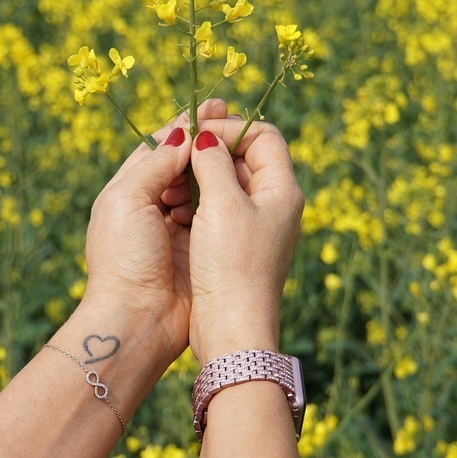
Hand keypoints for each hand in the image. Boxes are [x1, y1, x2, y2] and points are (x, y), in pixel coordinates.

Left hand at [81, 99, 227, 367]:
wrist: (137, 318)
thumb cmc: (124, 256)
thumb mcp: (128, 198)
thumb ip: (156, 162)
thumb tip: (184, 132)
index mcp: (127, 188)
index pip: (159, 145)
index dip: (186, 125)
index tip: (215, 106)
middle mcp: (151, 203)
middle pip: (182, 162)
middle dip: (206, 141)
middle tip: (235, 119)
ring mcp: (175, 225)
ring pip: (200, 184)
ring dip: (216, 165)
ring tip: (238, 147)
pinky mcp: (197, 245)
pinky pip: (213, 210)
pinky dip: (223, 194)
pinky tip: (239, 180)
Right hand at [186, 122, 303, 363]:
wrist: (232, 329)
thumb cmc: (230, 266)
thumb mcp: (222, 205)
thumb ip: (214, 162)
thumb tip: (205, 136)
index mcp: (282, 190)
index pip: (262, 135)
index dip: (230, 128)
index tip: (196, 133)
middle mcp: (274, 204)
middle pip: (246, 156)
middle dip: (212, 150)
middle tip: (179, 153)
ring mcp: (257, 225)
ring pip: (229, 182)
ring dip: (201, 176)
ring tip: (175, 185)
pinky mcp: (238, 244)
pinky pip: (219, 207)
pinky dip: (199, 199)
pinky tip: (177, 207)